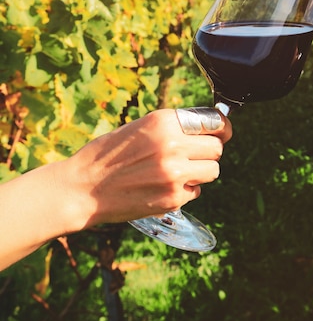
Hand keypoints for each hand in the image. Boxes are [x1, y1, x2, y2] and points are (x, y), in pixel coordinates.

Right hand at [62, 108, 232, 228]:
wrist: (82, 188)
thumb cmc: (108, 156)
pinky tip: (162, 187)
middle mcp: (173, 145)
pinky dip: (185, 190)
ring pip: (212, 171)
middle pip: (217, 148)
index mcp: (164, 122)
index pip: (214, 122)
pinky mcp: (174, 198)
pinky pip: (196, 191)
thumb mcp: (140, 128)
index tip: (223, 132)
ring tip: (176, 172)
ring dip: (200, 172)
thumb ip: (173, 127)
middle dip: (208, 152)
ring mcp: (175, 173)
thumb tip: (210, 129)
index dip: (222, 128)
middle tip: (192, 156)